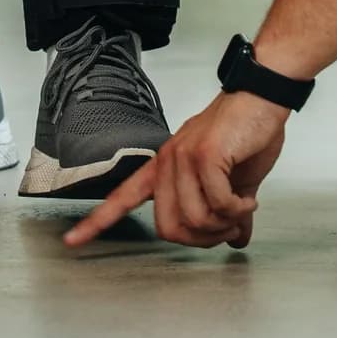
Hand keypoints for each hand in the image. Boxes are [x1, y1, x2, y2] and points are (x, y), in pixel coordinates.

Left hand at [63, 89, 288, 250]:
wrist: (264, 96)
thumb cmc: (248, 131)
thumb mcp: (236, 179)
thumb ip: (230, 210)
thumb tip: (237, 237)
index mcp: (165, 166)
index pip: (122, 198)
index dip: (96, 223)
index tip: (72, 241)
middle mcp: (167, 161)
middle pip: (167, 228)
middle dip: (202, 239)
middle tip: (226, 229)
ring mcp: (183, 157)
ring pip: (193, 220)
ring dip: (223, 226)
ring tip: (240, 212)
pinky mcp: (205, 156)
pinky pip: (217, 205)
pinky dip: (236, 212)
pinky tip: (247, 202)